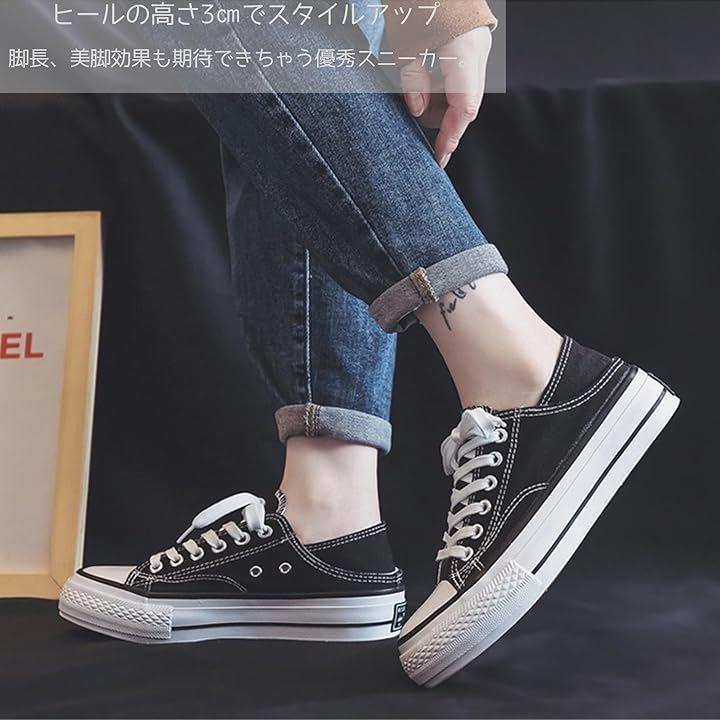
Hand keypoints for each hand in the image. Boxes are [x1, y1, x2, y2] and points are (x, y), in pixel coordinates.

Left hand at [401, 26, 491, 167]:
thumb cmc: (416, 0)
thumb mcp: (405, 43)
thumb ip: (412, 81)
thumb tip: (417, 111)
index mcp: (465, 54)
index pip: (462, 110)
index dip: (450, 138)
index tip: (438, 159)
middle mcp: (478, 53)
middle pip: (466, 104)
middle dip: (444, 121)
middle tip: (419, 126)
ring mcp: (479, 47)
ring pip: (464, 92)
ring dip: (441, 103)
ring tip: (415, 96)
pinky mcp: (473, 42)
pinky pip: (463, 76)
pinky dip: (444, 87)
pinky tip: (425, 83)